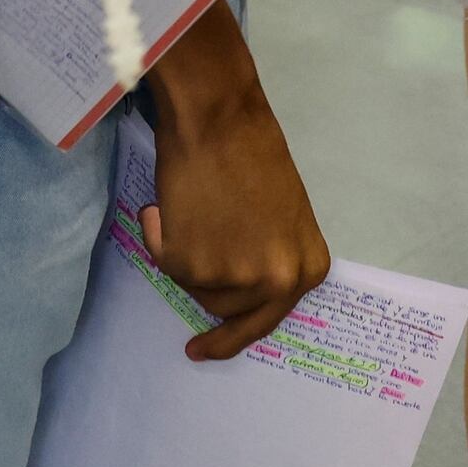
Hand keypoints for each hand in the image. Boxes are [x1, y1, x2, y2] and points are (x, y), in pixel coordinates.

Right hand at [142, 36, 330, 361]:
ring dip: (183, 254)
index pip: (265, 320)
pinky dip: (159, 235)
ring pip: (194, 288)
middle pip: (226, 311)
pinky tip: (169, 204)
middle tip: (187, 267)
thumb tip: (241, 288)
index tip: (206, 349)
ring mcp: (235, 277)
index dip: (232, 337)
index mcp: (307, 269)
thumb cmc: (250, 150)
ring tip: (191, 207)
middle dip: (204, 286)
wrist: (217, 117)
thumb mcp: (281, 214)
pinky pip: (164, 262)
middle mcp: (277, 282)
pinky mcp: (192, 266)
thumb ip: (270, 256)